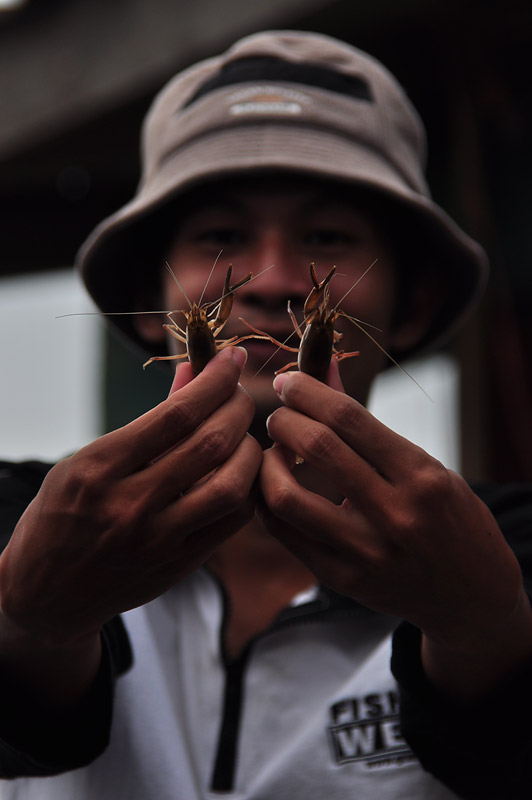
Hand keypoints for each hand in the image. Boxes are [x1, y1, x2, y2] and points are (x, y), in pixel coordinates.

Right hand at [0, 347, 261, 646]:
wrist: (47, 593)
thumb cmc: (64, 514)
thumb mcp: (89, 459)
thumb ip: (149, 421)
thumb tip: (195, 373)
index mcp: (99, 468)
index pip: (175, 414)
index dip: (214, 380)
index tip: (232, 359)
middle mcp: (129, 504)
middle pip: (211, 444)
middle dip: (238, 407)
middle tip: (241, 394)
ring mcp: (157, 540)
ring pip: (231, 486)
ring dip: (251, 450)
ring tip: (245, 434)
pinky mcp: (178, 565)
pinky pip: (232, 521)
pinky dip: (248, 488)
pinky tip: (244, 471)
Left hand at [259, 368, 531, 694]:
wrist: (472, 595)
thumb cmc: (449, 516)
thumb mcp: (424, 465)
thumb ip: (367, 424)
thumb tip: (322, 369)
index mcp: (421, 476)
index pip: (348, 417)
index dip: (306, 391)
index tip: (287, 381)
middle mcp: (396, 514)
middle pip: (317, 447)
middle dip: (283, 419)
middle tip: (279, 415)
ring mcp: (367, 553)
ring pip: (287, 497)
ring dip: (267, 463)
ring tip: (273, 452)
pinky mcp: (343, 580)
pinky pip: (286, 533)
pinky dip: (269, 501)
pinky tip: (274, 486)